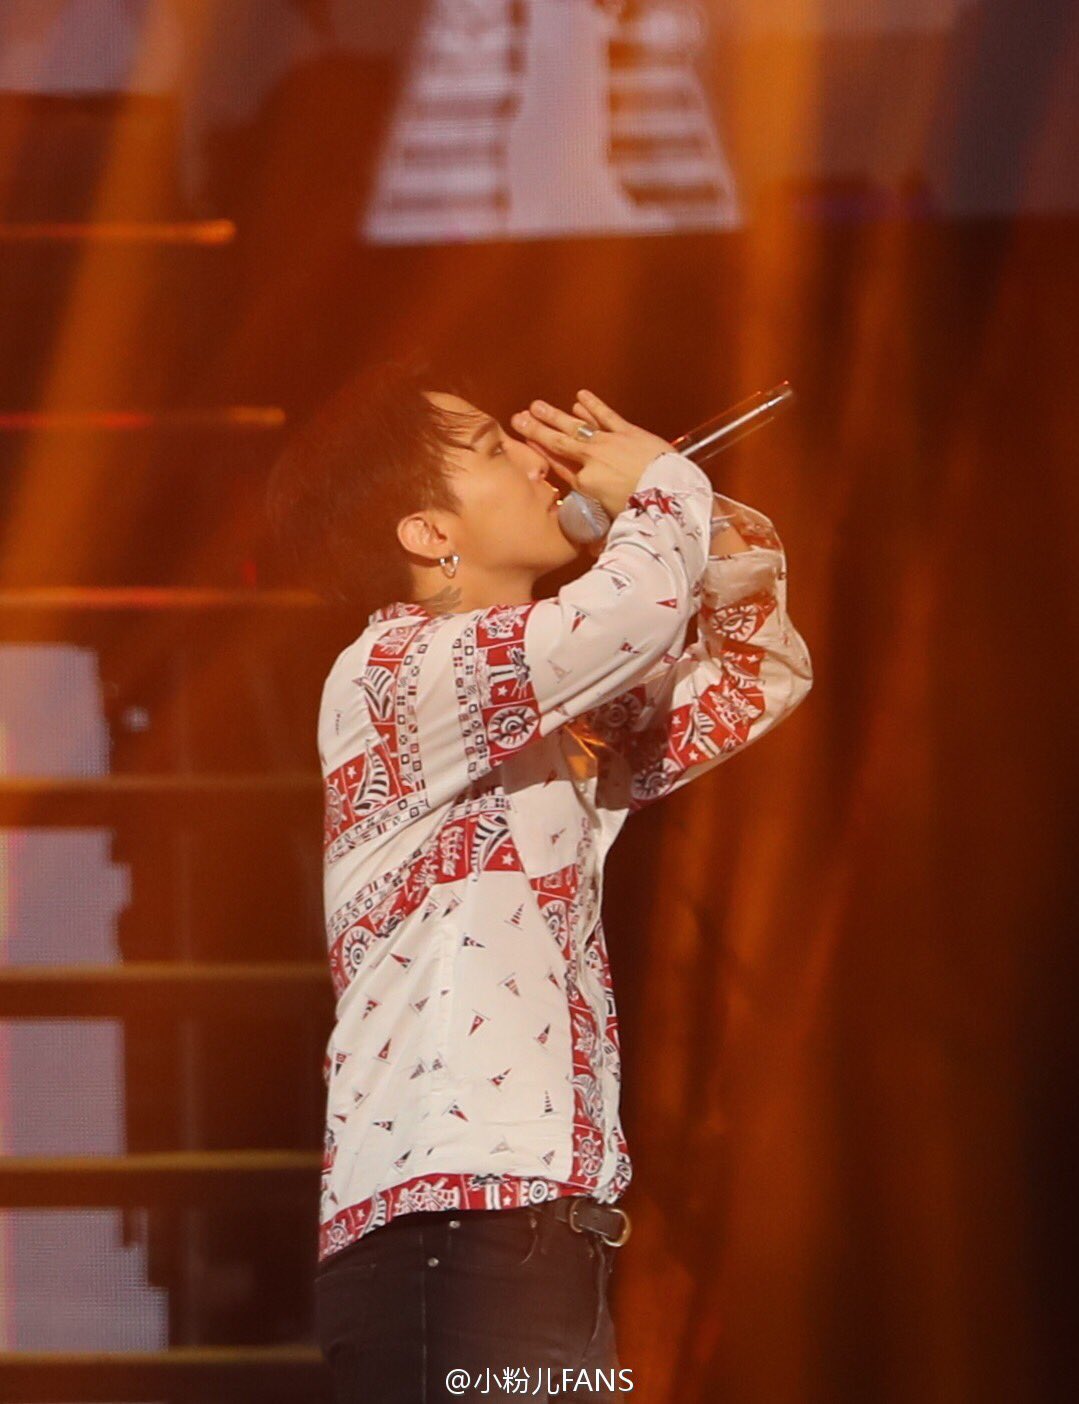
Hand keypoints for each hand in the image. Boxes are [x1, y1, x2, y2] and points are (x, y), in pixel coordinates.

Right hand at [511, 390, 672, 522]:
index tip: (522, 442)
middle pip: (559, 442)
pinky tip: (580, 396)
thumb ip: (597, 534)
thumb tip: (589, 552)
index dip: (539, 452)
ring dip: (556, 414)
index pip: (556, 465)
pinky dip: (593, 405)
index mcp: (586, 484)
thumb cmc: (642, 513)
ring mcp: (609, 443)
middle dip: (536, 429)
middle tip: (518, 417)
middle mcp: (592, 460)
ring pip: (577, 426)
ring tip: (537, 404)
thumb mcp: (612, 526)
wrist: (671, 492)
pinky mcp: (628, 432)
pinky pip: (606, 416)